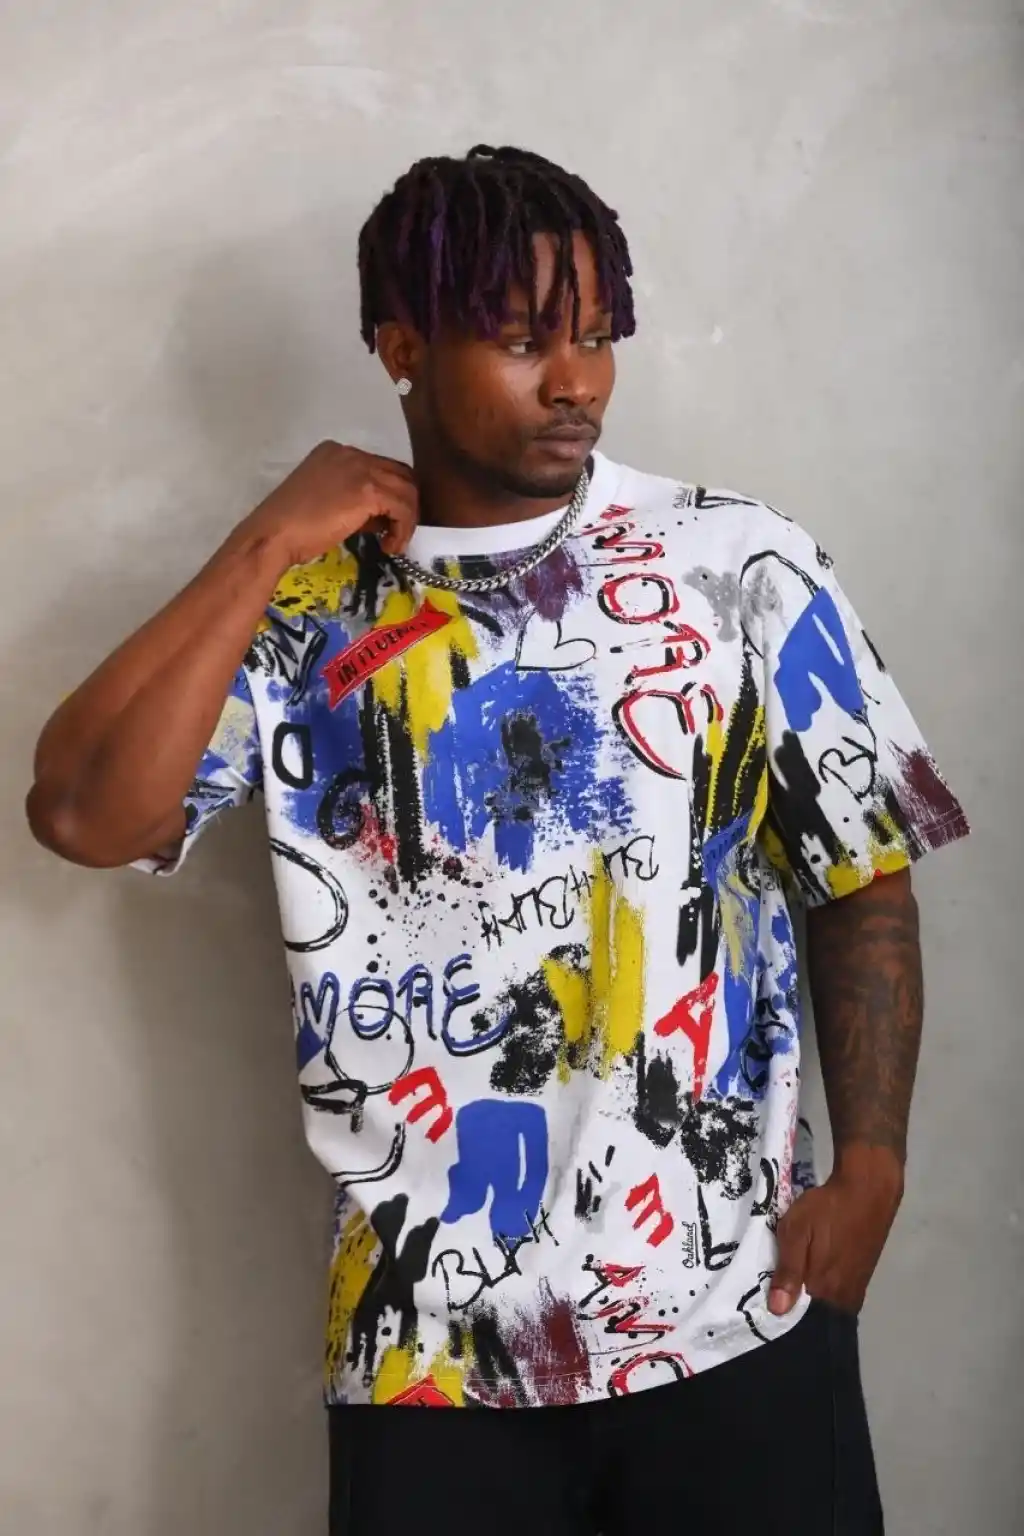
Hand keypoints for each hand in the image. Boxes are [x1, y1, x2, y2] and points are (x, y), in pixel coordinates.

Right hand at [241, 441, 418, 569]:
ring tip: (393, 543)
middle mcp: (350, 453)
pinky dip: (403, 528)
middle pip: (399, 474)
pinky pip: (403, 507)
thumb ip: (352, 499)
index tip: (382, 522)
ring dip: (406, 520)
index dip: (388, 496)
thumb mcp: (324, 501)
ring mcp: (360, 468)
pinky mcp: (368, 490)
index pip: (379, 468)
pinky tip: (389, 546)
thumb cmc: (291, 526)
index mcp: (336, 452)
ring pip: (406, 490)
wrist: (273, 535)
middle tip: (396, 531)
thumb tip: (379, 517)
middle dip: (404, 505)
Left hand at [768, 1143, 903, 1316]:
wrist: (867, 1190)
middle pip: (817, 1317)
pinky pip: (838, 1294)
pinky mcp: (862, 1276)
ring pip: (828, 1305)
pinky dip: (823, 1291)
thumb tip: (777, 1310)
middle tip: (774, 1297)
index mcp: (826, 1291)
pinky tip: (810, 1276)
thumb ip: (787, 1270)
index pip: (803, 1323)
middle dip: (797, 1312)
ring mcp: (856, 1288)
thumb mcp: (797, 1231)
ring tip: (790, 1287)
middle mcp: (845, 1298)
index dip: (784, 1320)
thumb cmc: (827, 1210)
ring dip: (811, 1301)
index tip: (765, 1315)